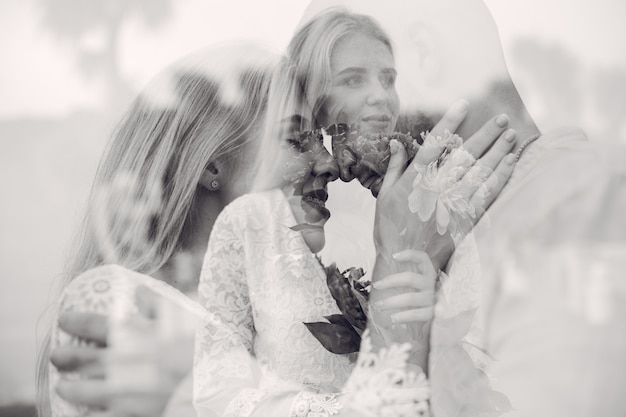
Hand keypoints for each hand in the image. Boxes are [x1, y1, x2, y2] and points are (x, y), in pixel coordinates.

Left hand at [51, 286, 192, 416]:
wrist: (208, 382)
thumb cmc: (197, 346)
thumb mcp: (179, 317)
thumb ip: (156, 302)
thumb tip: (138, 290)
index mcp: (130, 336)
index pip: (92, 325)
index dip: (74, 321)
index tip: (64, 320)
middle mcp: (118, 363)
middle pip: (81, 359)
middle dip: (65, 356)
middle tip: (56, 355)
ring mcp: (120, 391)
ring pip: (82, 391)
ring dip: (69, 388)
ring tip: (62, 387)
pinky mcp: (127, 414)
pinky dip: (85, 416)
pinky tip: (82, 414)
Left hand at [372, 250, 436, 323]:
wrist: (438, 315)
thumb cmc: (419, 296)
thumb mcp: (415, 283)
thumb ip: (405, 276)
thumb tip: (384, 272)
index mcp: (428, 273)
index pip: (423, 258)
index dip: (410, 255)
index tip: (394, 256)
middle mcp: (431, 284)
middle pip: (410, 278)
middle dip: (390, 281)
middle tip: (376, 286)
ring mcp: (431, 299)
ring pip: (409, 298)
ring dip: (391, 302)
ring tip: (378, 305)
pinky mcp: (431, 313)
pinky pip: (416, 314)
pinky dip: (403, 316)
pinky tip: (393, 318)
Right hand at [376, 99, 516, 270]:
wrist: (405, 264)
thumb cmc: (390, 229)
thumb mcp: (384, 197)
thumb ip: (395, 168)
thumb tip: (397, 142)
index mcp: (415, 181)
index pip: (435, 144)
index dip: (450, 122)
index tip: (463, 104)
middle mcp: (436, 189)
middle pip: (465, 155)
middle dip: (486, 135)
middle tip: (502, 118)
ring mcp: (453, 205)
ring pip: (480, 172)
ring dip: (498, 151)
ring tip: (512, 135)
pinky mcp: (465, 220)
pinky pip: (487, 194)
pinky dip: (500, 176)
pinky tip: (510, 162)